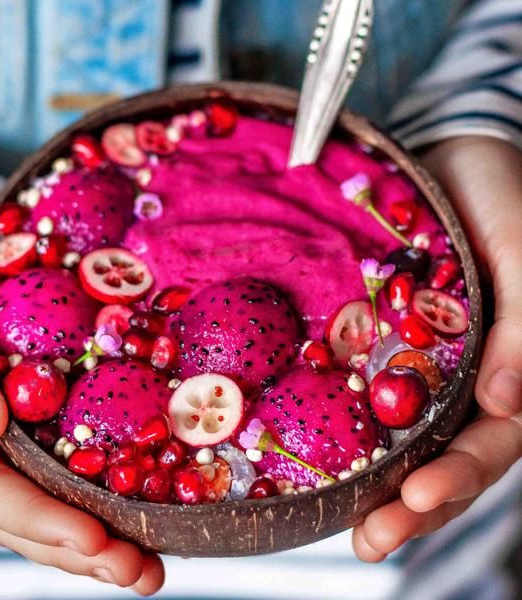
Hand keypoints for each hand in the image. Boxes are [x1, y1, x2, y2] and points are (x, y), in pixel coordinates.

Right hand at [0, 225, 163, 594]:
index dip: (39, 521)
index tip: (94, 541)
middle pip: (22, 518)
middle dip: (81, 552)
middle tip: (141, 575)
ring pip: (44, 504)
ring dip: (94, 539)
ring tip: (147, 567)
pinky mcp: (27, 428)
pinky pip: (59, 469)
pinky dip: (96, 493)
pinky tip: (136, 506)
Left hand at [353, 136, 521, 560]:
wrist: (452, 160)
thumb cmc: (503, 198)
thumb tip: (510, 404)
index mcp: (512, 367)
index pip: (493, 441)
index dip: (461, 476)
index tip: (420, 495)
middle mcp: (466, 380)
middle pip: (445, 459)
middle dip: (413, 505)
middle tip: (372, 542)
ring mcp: (421, 366)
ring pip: (405, 441)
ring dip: (380, 488)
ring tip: (350, 531)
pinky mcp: (381, 344)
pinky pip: (366, 393)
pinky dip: (349, 430)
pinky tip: (319, 459)